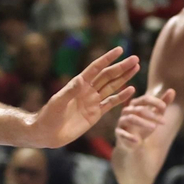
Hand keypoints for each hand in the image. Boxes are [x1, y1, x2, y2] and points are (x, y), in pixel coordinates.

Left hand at [25, 47, 139, 147]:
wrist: (47, 133)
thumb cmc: (48, 116)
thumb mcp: (58, 102)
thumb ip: (70, 91)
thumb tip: (81, 79)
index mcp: (78, 84)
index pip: (96, 68)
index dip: (107, 58)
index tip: (120, 50)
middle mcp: (87, 90)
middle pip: (108, 76)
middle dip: (121, 67)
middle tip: (136, 59)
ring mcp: (92, 101)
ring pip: (112, 86)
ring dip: (124, 78)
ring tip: (136, 68)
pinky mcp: (96, 114)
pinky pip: (111, 103)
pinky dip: (121, 96)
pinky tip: (131, 89)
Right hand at [115, 89, 174, 147]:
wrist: (134, 140)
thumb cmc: (145, 123)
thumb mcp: (156, 114)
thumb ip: (163, 103)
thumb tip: (172, 91)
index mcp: (135, 104)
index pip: (144, 99)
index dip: (154, 102)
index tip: (164, 106)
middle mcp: (127, 111)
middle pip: (139, 110)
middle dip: (152, 115)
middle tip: (164, 122)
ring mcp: (122, 121)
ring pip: (131, 119)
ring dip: (143, 123)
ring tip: (154, 128)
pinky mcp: (119, 133)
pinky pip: (122, 134)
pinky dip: (129, 137)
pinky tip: (137, 141)